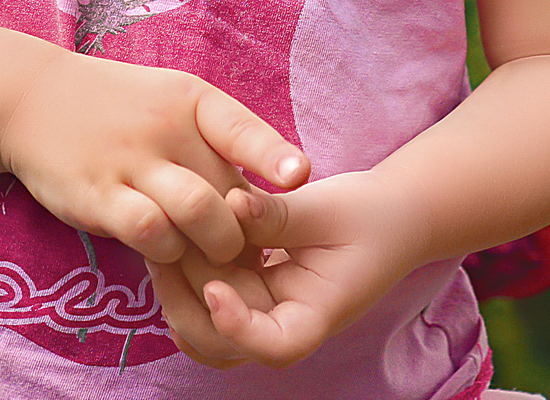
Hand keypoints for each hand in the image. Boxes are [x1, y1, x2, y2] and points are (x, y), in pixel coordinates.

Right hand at [0, 51, 309, 268]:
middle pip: (227, 191)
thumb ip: (219, 140)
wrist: (33, 100)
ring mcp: (130, 161)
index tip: (299, 176)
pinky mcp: (97, 195)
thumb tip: (273, 190)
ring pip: (196, 213)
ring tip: (210, 260)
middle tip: (246, 257)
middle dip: (245, 234)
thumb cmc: (120, 109)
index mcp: (192, 101)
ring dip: (212, 248)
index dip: (273, 154)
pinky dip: (165, 251)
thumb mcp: (173, 101)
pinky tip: (162, 253)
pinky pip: (147, 231)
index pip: (241, 127)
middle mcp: (165, 128)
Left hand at [147, 171, 420, 369]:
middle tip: (165, 248)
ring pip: (205, 329)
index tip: (214, 288)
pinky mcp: (248, 294)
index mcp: (315, 316)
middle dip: (187, 300)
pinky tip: (172, 245)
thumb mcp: (329, 209)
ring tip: (161, 243)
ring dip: (178, 293)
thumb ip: (279, 214)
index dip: (238, 327)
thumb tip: (232, 204)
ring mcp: (262, 314)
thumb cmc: (368, 215)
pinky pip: (205, 303)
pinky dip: (184, 282)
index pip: (276, 346)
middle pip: (224, 343)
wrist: (388, 216)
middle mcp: (283, 326)